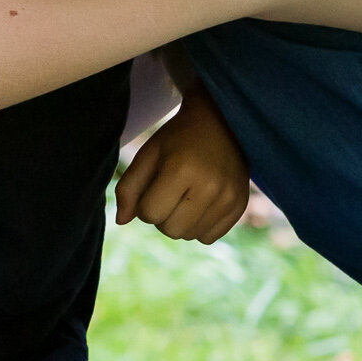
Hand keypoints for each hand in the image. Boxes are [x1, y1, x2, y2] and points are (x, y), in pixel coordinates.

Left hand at [114, 84, 249, 243]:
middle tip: (168, 190)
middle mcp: (210, 186)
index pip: (149, 213)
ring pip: (189, 236)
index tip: (153, 185)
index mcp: (181, 169)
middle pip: (170, 230)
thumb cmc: (177, 139)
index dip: (144, 202)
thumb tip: (121, 221)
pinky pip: (208, 238)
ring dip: (179, 221)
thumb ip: (129, 187)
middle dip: (161, 215)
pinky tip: (200, 202)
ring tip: (184, 194)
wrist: (219, 122)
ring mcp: (228, 198)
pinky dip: (198, 226)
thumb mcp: (148, 154)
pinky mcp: (240, 206)